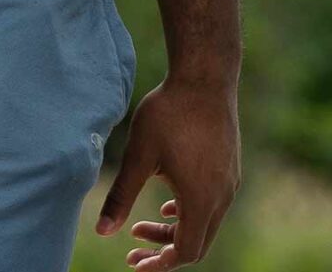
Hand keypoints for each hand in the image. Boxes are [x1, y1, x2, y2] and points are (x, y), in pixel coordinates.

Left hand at [97, 76, 241, 268]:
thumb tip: (101, 231)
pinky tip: (168, 204)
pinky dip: (189, 213)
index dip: (160, 264)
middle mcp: (222, 195)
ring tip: (141, 224)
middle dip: (164, 251)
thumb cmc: (170, 114)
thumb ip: (121, 196)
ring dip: (175, 231)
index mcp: (201, 198)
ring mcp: (230, 180)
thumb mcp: (138, 156)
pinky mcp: (230, 166)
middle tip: (133, 249)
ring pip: (205, 224)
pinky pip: (213, 204)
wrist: (205, 77)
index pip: (186, 252)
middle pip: (198, 243)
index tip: (134, 261)